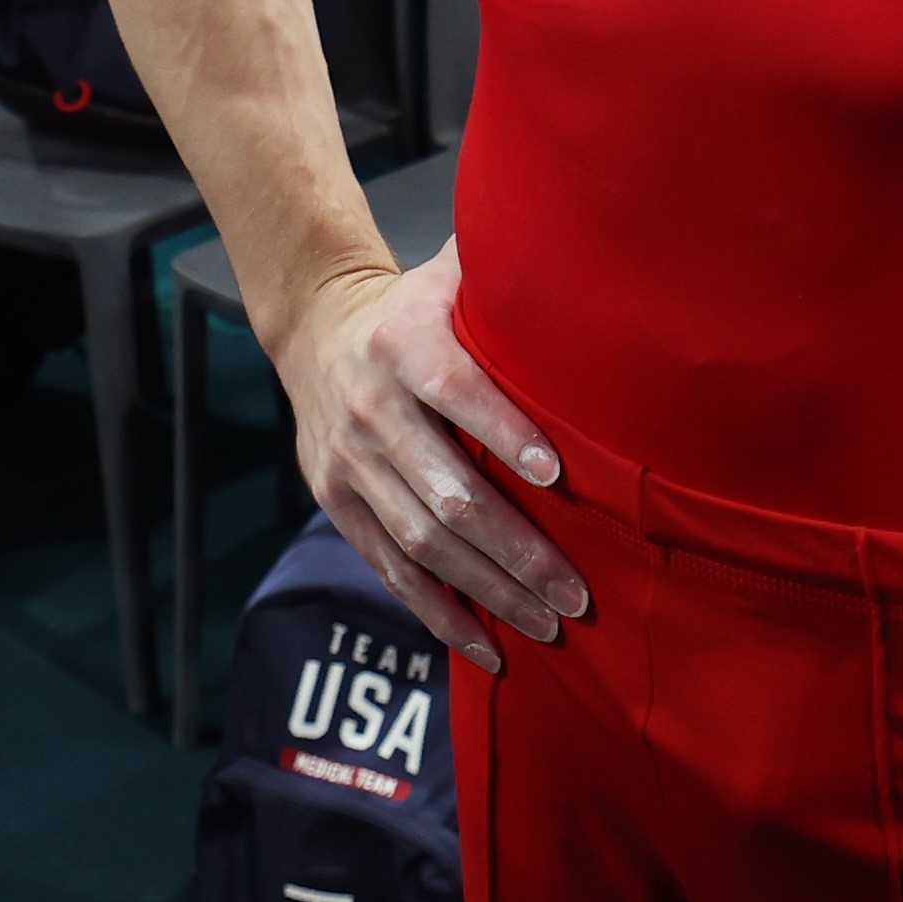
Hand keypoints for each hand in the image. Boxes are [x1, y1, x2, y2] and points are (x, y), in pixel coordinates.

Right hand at [276, 237, 587, 671]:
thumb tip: (588, 253)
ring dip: (488, 589)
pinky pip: (389, 568)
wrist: (315, 324)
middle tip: (577, 590)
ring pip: (421, 540)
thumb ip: (507, 270)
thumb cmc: (415, 303)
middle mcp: (370, 407)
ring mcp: (347, 463)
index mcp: (403, 344)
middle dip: (516, 546)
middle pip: (444, 490)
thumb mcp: (451, 274)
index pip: (456, 392)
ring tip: (549, 624)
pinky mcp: (336, 503)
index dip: (504, 433)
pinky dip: (438, 612)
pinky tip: (487, 648)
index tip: (558, 475)